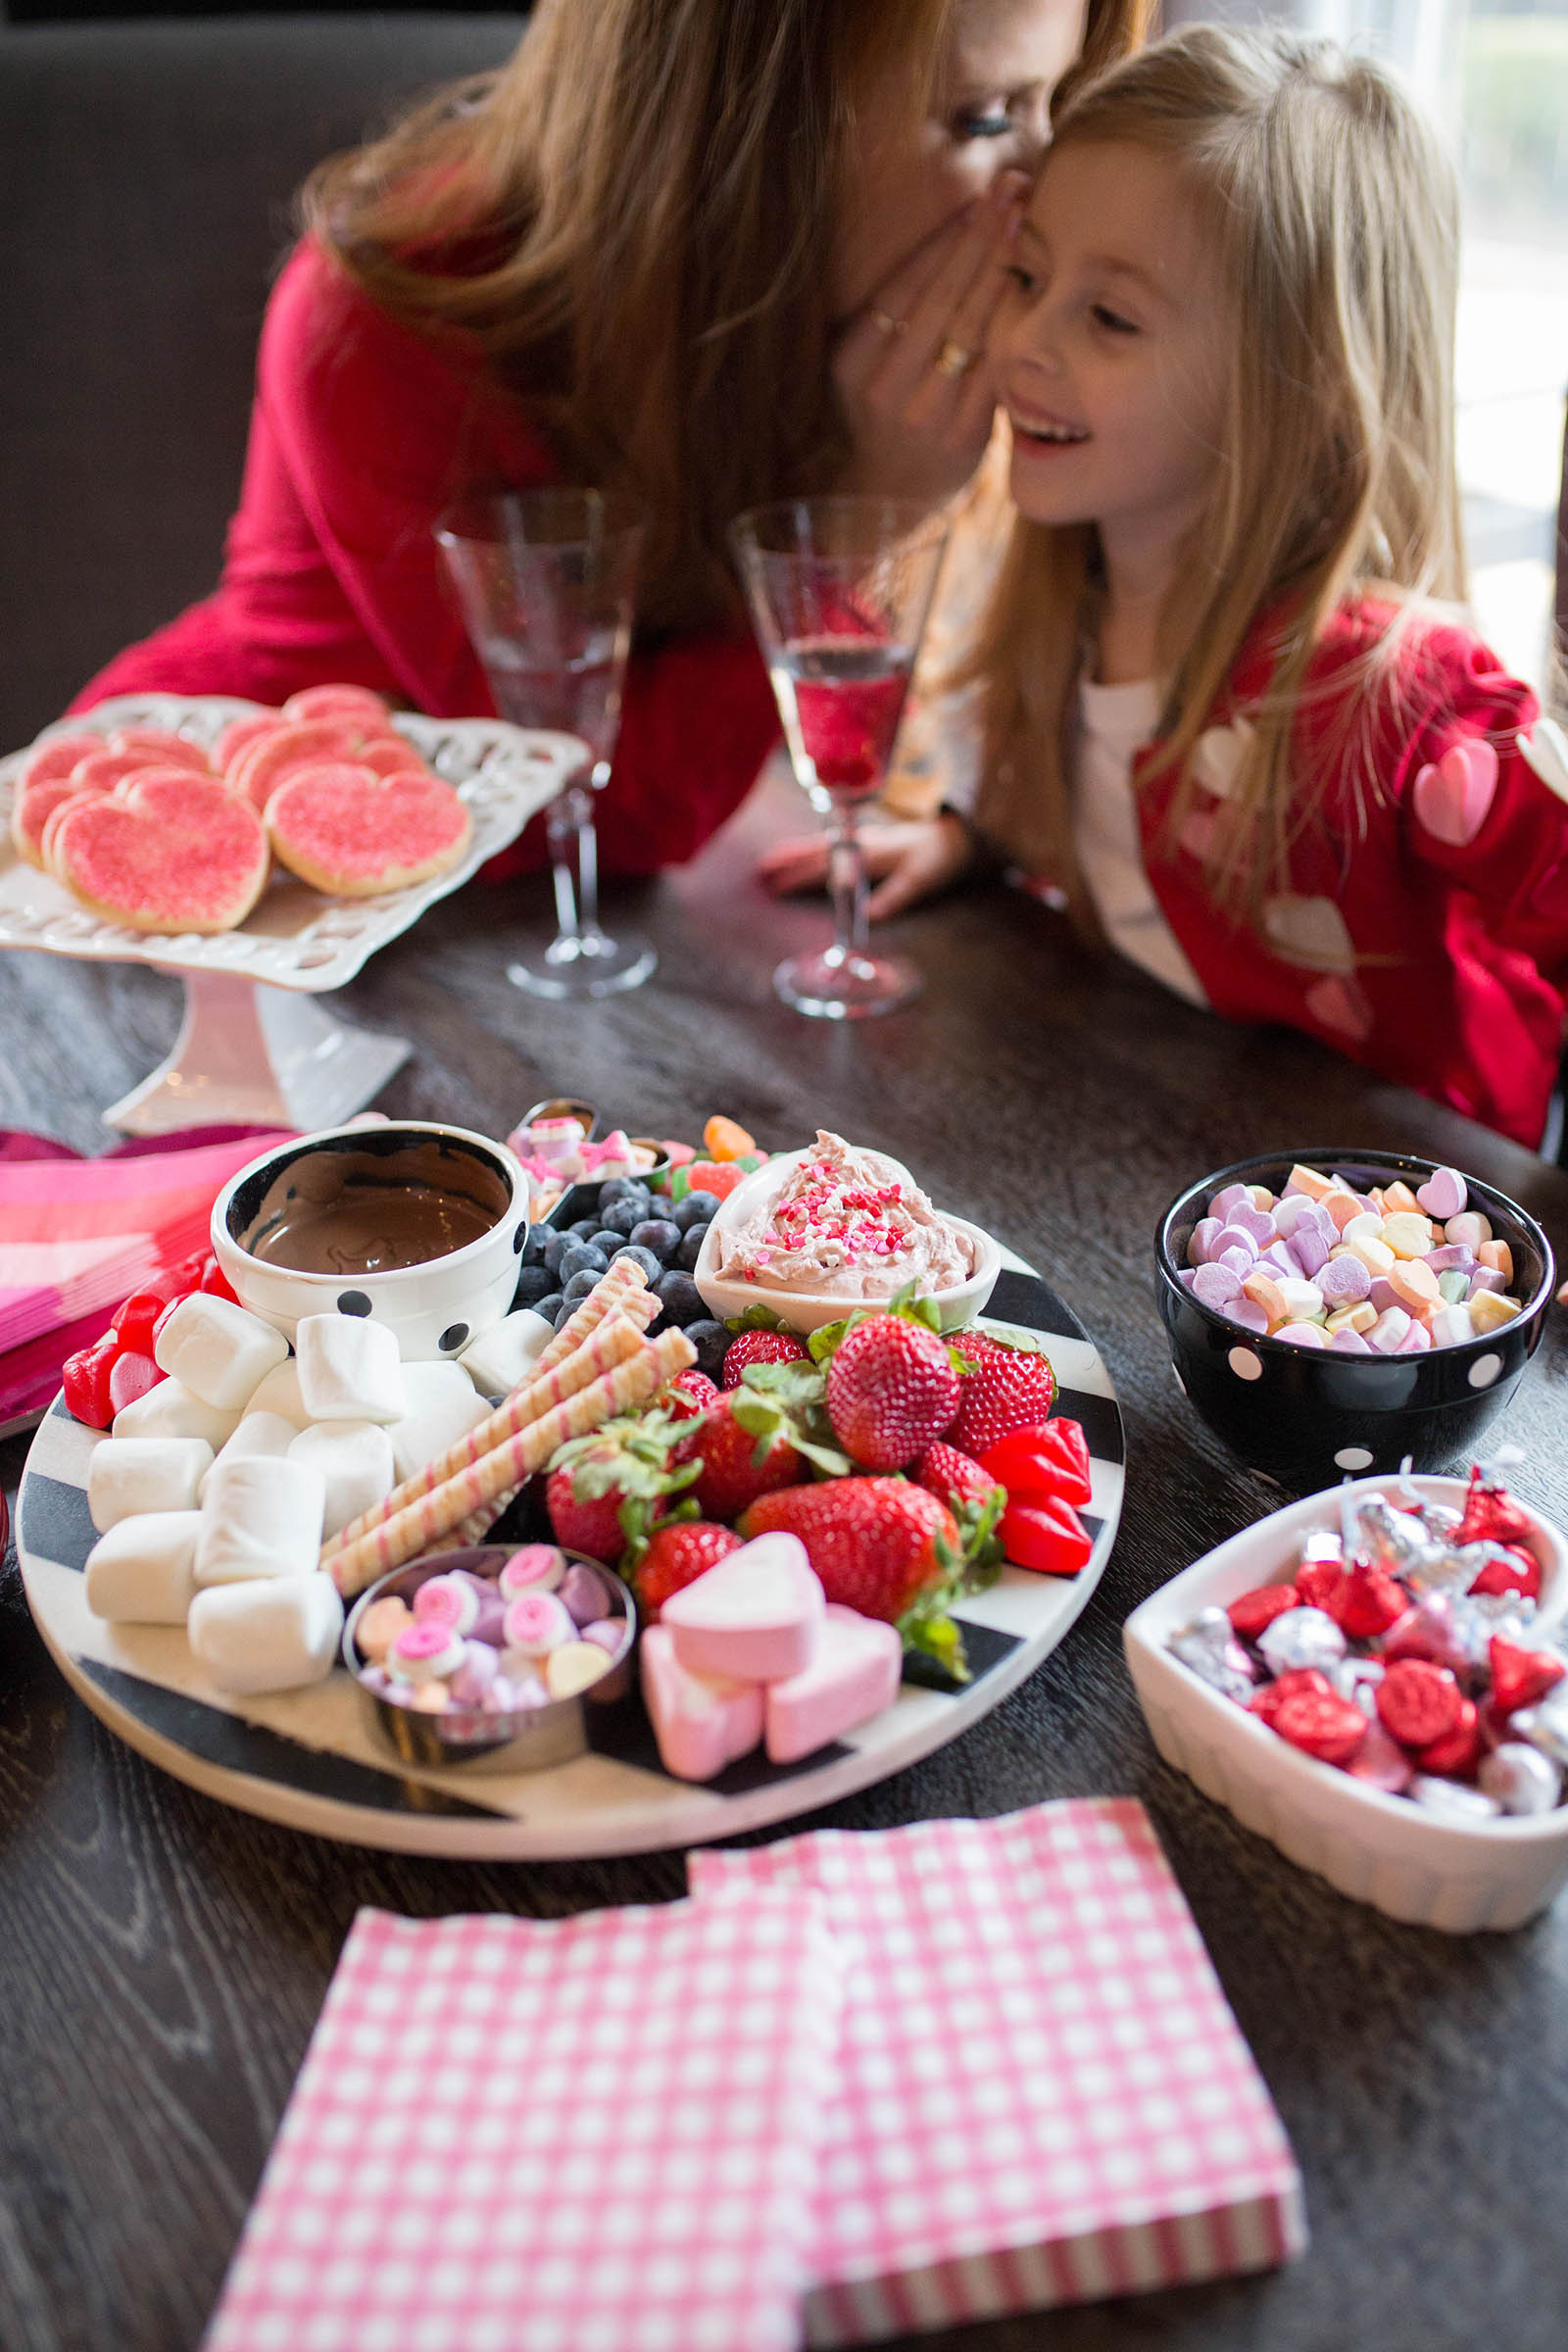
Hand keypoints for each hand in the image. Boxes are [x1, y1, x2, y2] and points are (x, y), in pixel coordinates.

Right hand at [757, 813, 975, 921]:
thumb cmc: (937, 857)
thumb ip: (893, 898)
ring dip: (793, 853)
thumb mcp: (919, 880)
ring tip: (768, 862)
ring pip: (819, 847)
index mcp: (868, 851)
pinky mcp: (865, 842)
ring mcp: (861, 840)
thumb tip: (866, 918)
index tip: (776, 885)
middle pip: (815, 853)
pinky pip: (828, 846)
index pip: (826, 865)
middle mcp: (860, 842)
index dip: (799, 876)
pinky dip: (808, 850)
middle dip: (787, 862)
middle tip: (759, 872)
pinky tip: (800, 855)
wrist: (955, 835)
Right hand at [831, 173, 1027, 506]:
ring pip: (969, 329)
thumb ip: (890, 319)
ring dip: (1001, 268)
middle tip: (1012, 188)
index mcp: (851, 364)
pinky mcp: (961, 440)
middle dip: (979, 238)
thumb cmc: (880, 419)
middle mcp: (882, 389)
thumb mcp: (863, 369)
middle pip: (939, 298)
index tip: (974, 197)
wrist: (887, 501)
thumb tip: (947, 238)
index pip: (901, 287)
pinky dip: (1013, 325)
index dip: (941, 239)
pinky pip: (992, 370)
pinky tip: (1034, 286)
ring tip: (1025, 219)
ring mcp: (922, 417)